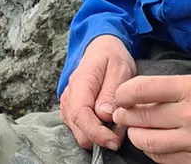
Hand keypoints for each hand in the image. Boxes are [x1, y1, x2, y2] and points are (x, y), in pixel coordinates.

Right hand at [60, 34, 136, 151]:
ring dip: (100, 135)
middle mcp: (69, 97)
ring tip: (117, 121)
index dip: (96, 133)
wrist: (101, 49)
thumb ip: (111, 92)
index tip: (114, 141)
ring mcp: (68, 106)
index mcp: (80, 83)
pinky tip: (109, 122)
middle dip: (101, 136)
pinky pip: (82, 130)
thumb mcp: (119, 69)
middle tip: (122, 127)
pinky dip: (96, 132)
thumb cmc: (111, 57)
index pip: (80, 115)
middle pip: (79, 130)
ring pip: (80, 134)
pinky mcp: (72, 112)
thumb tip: (104, 116)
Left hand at [112, 75, 190, 163]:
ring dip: (136, 135)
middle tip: (120, 112)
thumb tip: (134, 94)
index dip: (123, 93)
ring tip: (137, 128)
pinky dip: (153, 151)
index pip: (143, 89)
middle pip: (140, 117)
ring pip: (147, 142)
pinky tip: (156, 142)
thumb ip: (170, 89)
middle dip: (124, 115)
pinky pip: (163, 159)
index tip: (119, 95)